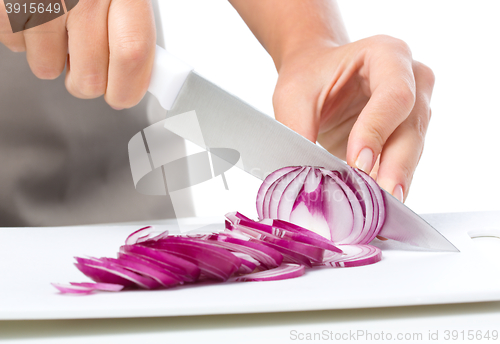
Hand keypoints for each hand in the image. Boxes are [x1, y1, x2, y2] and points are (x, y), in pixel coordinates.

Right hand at [0, 0, 155, 108]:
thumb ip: (135, 28)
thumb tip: (146, 76)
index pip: (132, 52)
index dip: (128, 87)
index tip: (124, 95)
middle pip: (90, 76)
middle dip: (88, 82)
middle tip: (87, 64)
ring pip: (49, 68)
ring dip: (53, 58)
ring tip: (58, 26)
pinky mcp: (5, 5)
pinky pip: (16, 48)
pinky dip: (24, 40)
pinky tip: (35, 15)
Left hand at [273, 35, 434, 202]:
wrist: (317, 73)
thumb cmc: (309, 76)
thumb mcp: (294, 96)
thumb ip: (298, 131)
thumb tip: (303, 176)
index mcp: (388, 55)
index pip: (394, 95)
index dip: (377, 131)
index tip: (357, 163)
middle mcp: (414, 81)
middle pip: (412, 128)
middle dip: (395, 168)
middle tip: (381, 199)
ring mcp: (415, 111)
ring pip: (413, 152)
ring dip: (393, 182)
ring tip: (377, 211)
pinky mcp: (407, 138)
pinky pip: (402, 165)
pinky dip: (388, 186)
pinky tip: (376, 207)